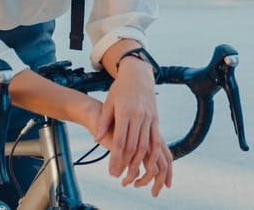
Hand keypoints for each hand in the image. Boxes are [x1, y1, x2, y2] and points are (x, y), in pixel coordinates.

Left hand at [94, 58, 172, 196]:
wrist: (138, 75)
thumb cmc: (120, 89)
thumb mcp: (109, 102)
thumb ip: (104, 121)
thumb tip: (96, 138)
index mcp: (124, 112)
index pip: (121, 141)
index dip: (116, 158)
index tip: (112, 171)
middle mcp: (139, 116)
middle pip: (134, 147)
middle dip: (126, 165)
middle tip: (119, 177)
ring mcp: (149, 118)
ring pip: (146, 146)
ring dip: (140, 164)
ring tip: (132, 176)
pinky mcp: (156, 120)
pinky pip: (156, 141)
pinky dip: (153, 155)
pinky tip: (149, 165)